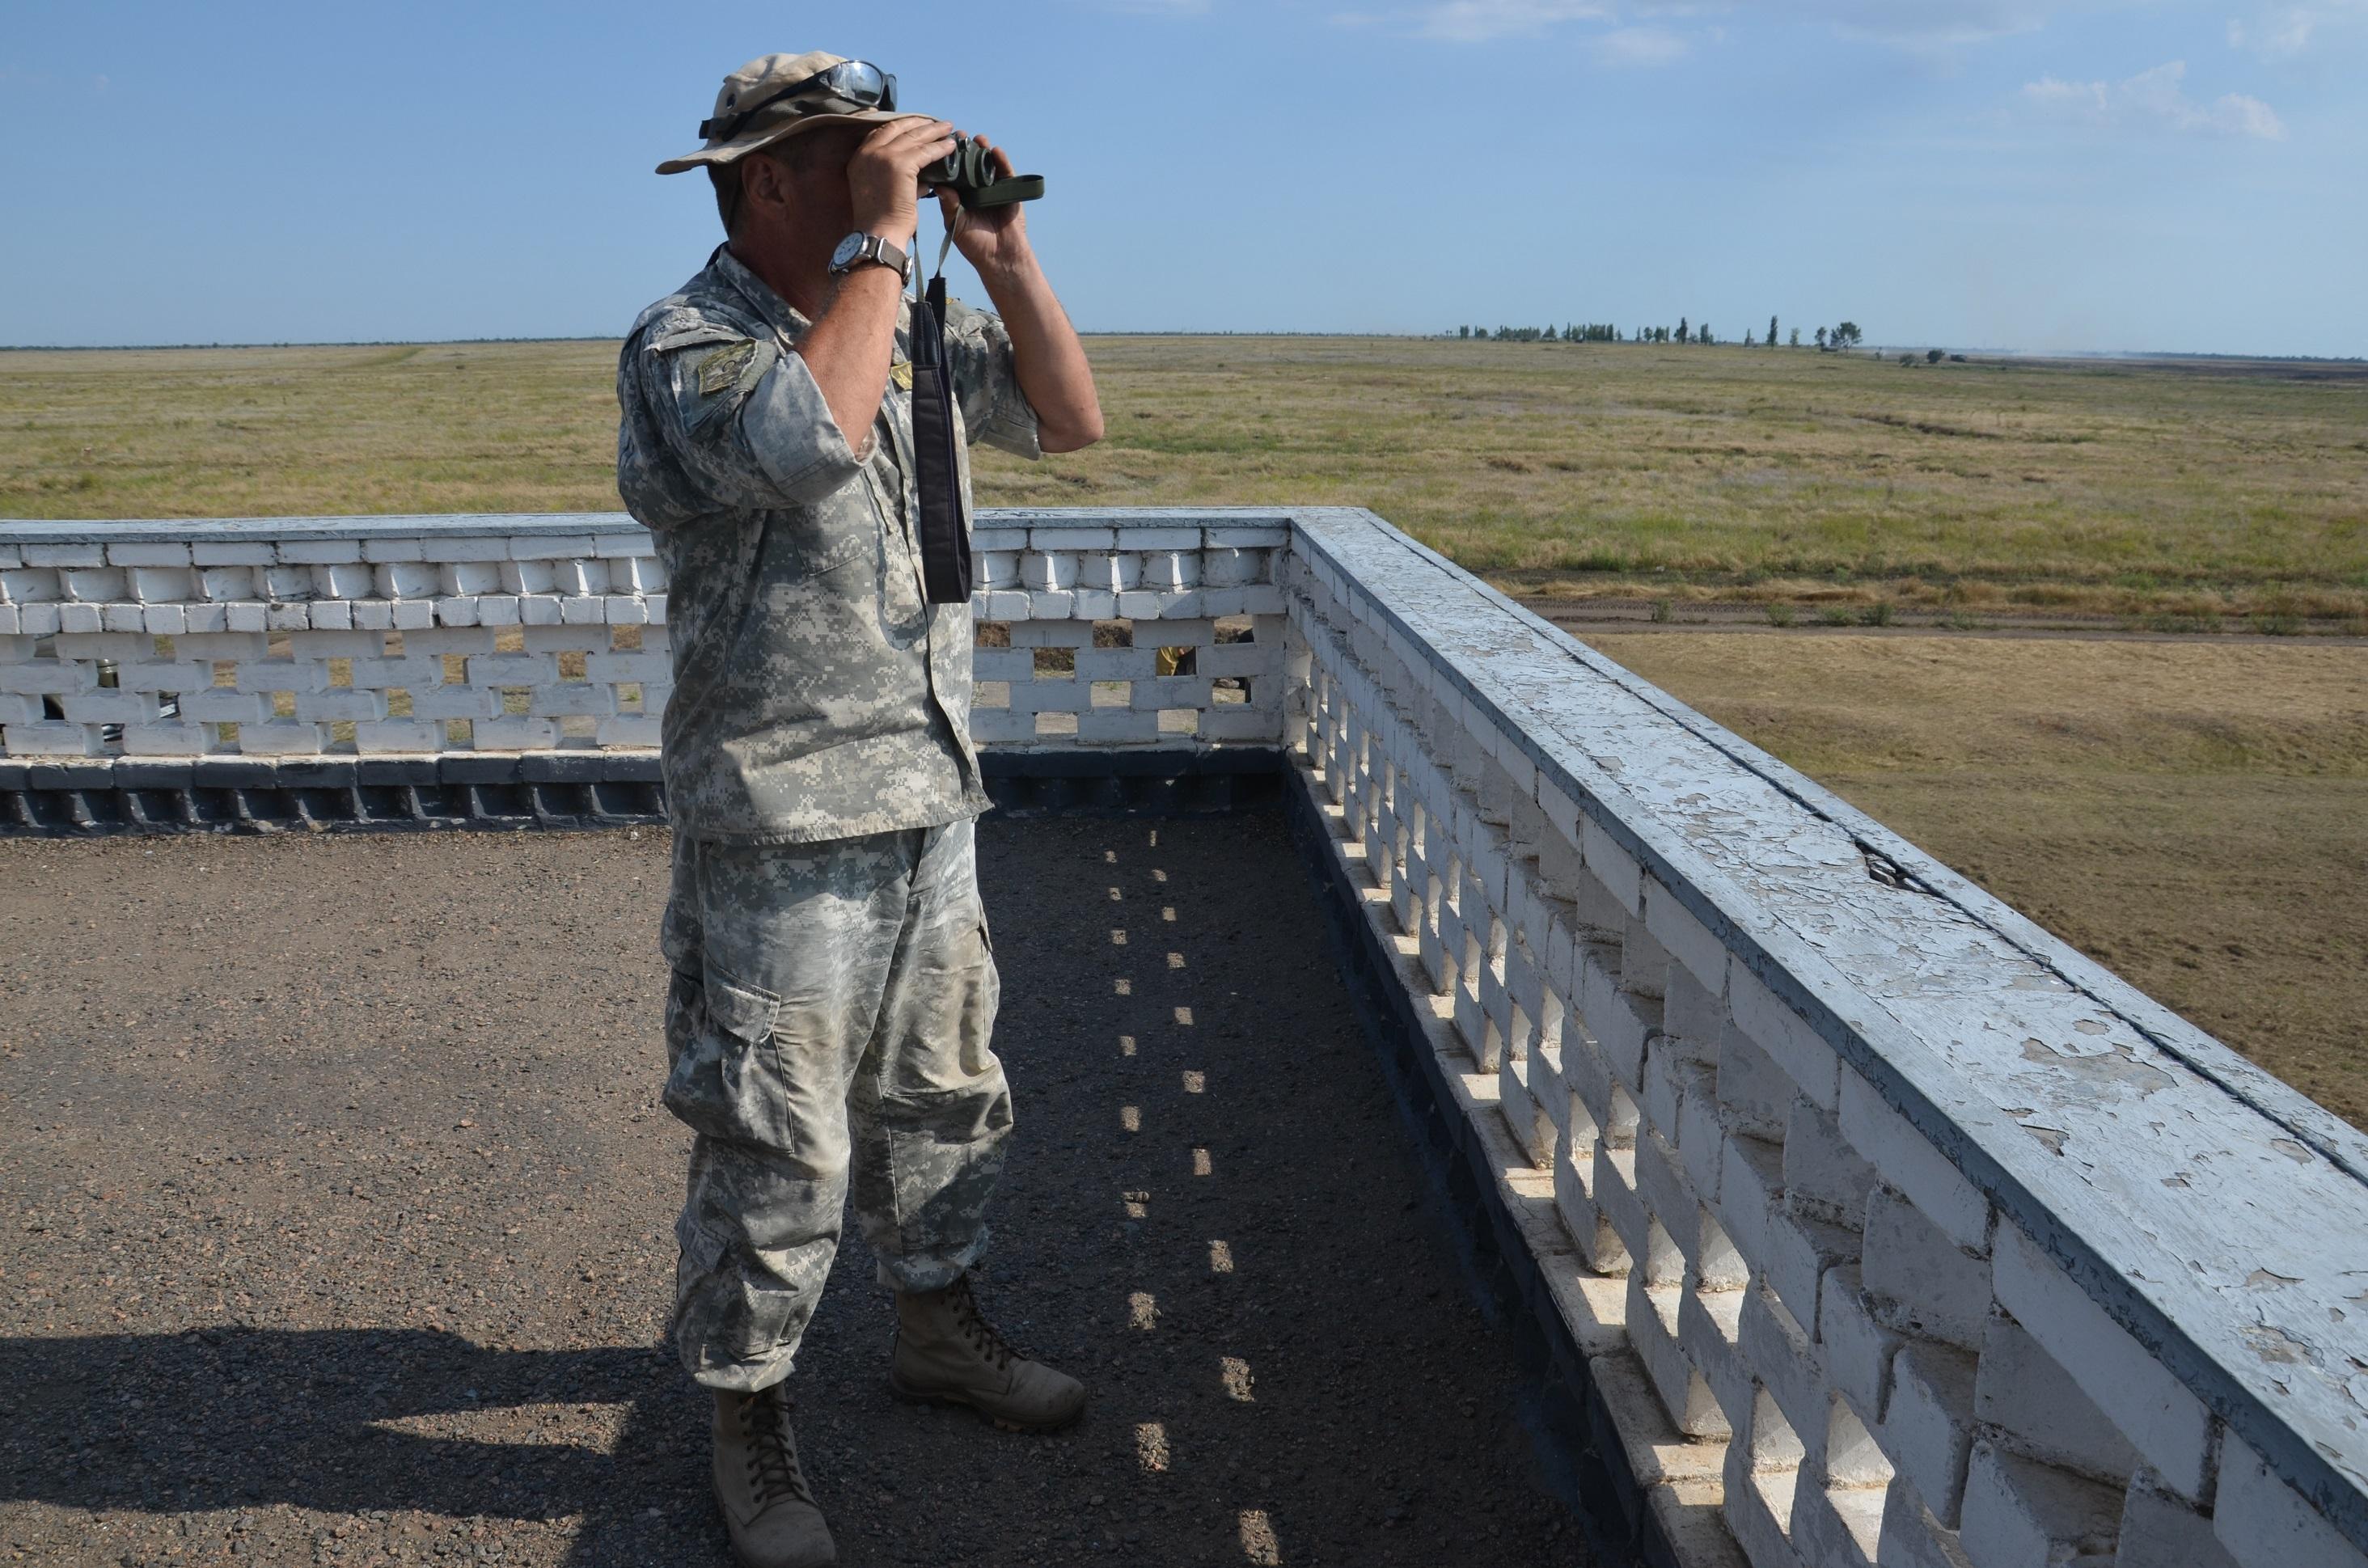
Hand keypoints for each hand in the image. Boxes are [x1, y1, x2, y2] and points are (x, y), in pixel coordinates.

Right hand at [846, 117, 958, 242]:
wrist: (878, 233)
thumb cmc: (881, 220)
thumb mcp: (881, 189)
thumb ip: (898, 177)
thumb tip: (922, 176)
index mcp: (859, 157)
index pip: (881, 132)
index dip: (901, 126)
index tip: (916, 125)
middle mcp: (868, 152)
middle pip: (897, 128)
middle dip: (918, 123)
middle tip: (935, 122)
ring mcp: (883, 156)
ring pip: (913, 136)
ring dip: (933, 131)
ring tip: (947, 127)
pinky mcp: (900, 164)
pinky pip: (925, 151)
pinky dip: (940, 147)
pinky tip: (951, 146)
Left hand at [938, 134, 1032, 278]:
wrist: (1000, 258)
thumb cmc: (975, 245)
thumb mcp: (956, 224)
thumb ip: (949, 205)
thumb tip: (939, 186)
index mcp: (959, 195)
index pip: (952, 172)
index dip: (947, 158)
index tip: (940, 144)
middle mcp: (975, 189)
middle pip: (969, 163)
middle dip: (965, 148)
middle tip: (959, 135)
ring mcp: (993, 188)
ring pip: (987, 164)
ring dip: (983, 150)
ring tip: (978, 139)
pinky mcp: (1009, 191)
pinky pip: (1006, 173)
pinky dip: (1001, 161)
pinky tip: (996, 151)